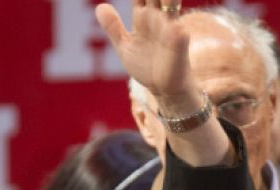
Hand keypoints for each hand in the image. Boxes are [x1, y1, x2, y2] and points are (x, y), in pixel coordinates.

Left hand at [96, 0, 199, 115]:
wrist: (165, 89)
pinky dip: (173, 27)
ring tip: (164, 0)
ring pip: (170, 4)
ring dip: (167, 0)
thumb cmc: (148, 67)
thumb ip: (114, 28)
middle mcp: (158, 19)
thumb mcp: (125, 47)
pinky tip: (173, 28)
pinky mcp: (179, 44)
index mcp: (144, 17)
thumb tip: (100, 7)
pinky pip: (177, 31)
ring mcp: (170, 30)